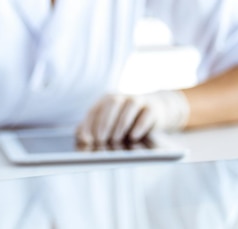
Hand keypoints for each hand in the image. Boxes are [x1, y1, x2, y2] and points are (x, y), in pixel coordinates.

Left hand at [75, 90, 189, 145]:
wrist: (155, 111)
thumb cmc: (126, 121)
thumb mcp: (110, 125)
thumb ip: (93, 130)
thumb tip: (82, 139)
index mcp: (106, 100)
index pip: (94, 110)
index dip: (89, 124)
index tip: (86, 139)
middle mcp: (121, 97)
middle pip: (111, 105)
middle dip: (104, 123)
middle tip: (100, 140)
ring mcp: (138, 100)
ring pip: (128, 107)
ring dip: (120, 124)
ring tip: (115, 139)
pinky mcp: (152, 108)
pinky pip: (146, 114)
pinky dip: (139, 125)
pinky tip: (133, 136)